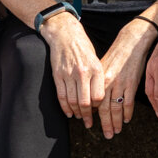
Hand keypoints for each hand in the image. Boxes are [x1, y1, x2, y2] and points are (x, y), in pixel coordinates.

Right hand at [42, 11, 105, 127]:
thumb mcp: (97, 60)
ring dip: (76, 112)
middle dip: (87, 116)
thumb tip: (100, 98)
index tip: (99, 113)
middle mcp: (83, 73)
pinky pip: (61, 96)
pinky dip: (64, 107)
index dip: (99, 107)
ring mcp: (69, 75)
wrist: (65, 35)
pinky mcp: (57, 75)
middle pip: (86, 102)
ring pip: (72, 101)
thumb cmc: (84, 48)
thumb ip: (99, 77)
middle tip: (88, 123)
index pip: (99, 96)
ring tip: (79, 118)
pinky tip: (68, 112)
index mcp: (96, 69)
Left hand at [97, 19, 156, 140]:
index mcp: (98, 79)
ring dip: (116, 122)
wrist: (131, 42)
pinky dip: (127, 113)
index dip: (92, 115)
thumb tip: (94, 101)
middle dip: (105, 124)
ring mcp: (120, 84)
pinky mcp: (132, 83)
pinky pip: (129, 102)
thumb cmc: (116, 54)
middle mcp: (107, 83)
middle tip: (106, 135)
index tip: (91, 125)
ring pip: (116, 108)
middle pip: (104, 109)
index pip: (93, 102)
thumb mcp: (102, 67)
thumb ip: (98, 84)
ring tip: (116, 131)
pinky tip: (126, 120)